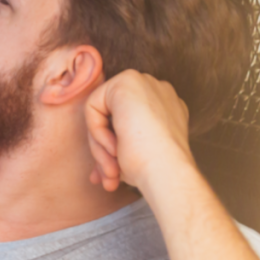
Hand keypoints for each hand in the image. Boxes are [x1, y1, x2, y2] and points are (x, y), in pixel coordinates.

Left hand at [84, 69, 194, 192]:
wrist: (165, 172)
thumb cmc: (153, 170)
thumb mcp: (132, 156)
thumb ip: (115, 150)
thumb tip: (97, 170)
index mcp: (164, 109)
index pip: (124, 123)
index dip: (112, 149)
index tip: (112, 175)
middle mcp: (156, 91)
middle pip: (110, 118)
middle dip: (102, 150)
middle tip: (109, 178)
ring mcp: (145, 83)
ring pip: (100, 113)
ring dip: (100, 147)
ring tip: (111, 172)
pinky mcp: (127, 81)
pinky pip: (93, 106)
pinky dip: (97, 132)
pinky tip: (114, 148)